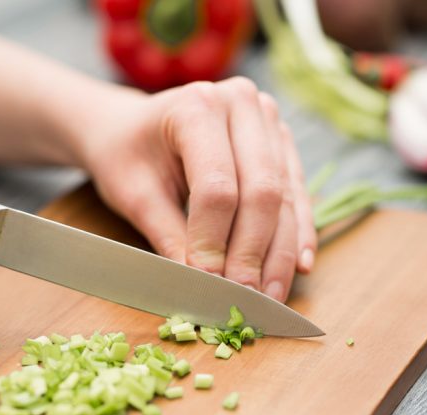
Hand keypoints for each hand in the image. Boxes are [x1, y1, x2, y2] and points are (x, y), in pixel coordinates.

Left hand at [75, 77, 316, 302]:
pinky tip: (300, 266)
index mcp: (196, 106)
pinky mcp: (282, 142)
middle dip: (254, 253)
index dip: (215, 241)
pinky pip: (297, 193)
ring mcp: (268, 120)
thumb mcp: (135, 196)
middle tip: (245, 298)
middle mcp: (242, 104)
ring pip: (285, 197)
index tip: (208, 284)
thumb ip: (170, 238)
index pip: (217, 186)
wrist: (131, 126)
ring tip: (271, 296)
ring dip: (281, 252)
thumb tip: (200, 287)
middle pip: (261, 191)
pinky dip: (298, 234)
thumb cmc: (126, 155)